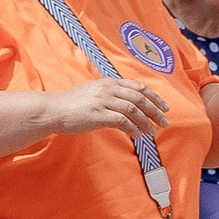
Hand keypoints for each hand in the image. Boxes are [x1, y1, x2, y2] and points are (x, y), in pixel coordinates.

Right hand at [44, 76, 173, 142]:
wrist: (53, 109)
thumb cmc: (72, 104)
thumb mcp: (93, 92)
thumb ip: (109, 94)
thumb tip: (126, 104)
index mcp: (109, 82)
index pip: (138, 87)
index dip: (154, 97)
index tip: (165, 107)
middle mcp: (108, 89)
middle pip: (139, 98)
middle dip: (155, 110)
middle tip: (165, 122)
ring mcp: (103, 101)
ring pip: (133, 110)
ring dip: (146, 122)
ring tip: (153, 132)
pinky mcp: (98, 114)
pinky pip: (122, 121)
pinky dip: (133, 128)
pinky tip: (138, 135)